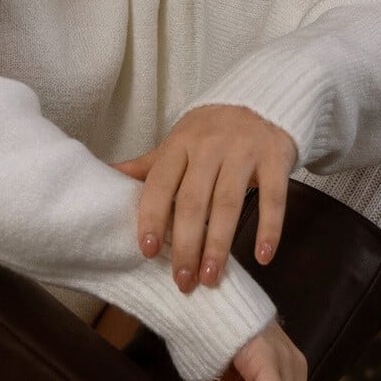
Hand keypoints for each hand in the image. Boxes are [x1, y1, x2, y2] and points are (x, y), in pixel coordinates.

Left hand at [114, 100, 297, 291]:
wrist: (261, 101)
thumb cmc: (211, 132)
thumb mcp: (177, 144)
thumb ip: (147, 166)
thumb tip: (105, 176)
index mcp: (180, 144)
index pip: (160, 184)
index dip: (152, 217)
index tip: (147, 252)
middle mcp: (209, 146)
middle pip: (193, 200)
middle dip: (186, 244)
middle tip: (183, 280)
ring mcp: (244, 151)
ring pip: (229, 202)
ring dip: (219, 244)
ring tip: (211, 277)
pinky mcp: (275, 158)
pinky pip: (273, 197)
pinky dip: (269, 229)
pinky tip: (263, 257)